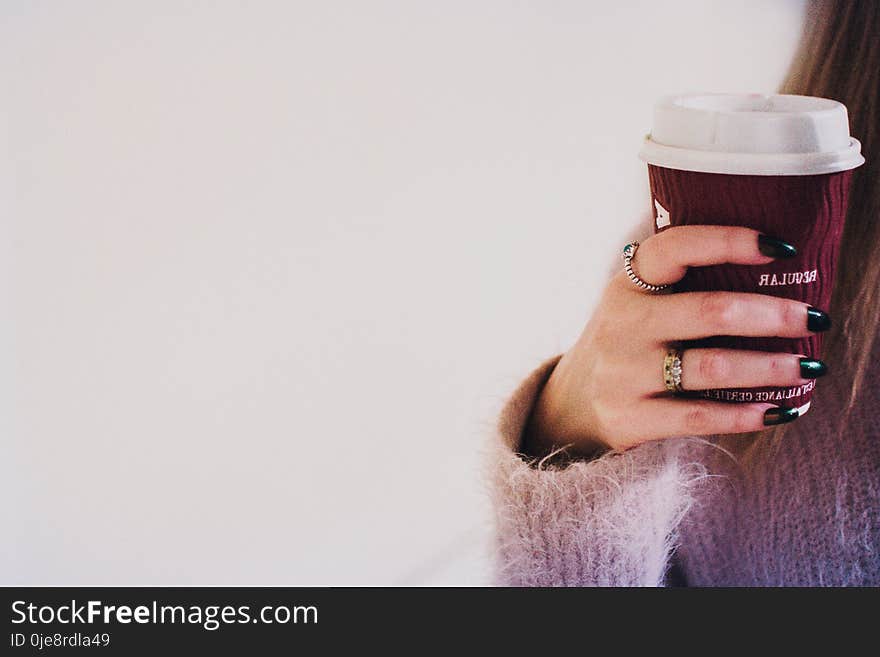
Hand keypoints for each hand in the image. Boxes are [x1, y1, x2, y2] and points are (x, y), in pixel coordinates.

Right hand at [524, 225, 829, 455]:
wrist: (571, 402)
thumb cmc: (625, 342)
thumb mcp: (635, 302)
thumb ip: (679, 285)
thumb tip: (773, 273)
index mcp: (627, 285)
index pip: (676, 248)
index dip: (729, 242)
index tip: (782, 248)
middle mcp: (622, 325)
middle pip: (710, 312)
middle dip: (772, 315)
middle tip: (815, 318)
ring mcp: (623, 373)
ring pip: (712, 367)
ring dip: (770, 367)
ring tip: (808, 366)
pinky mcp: (630, 417)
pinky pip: (699, 416)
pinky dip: (746, 414)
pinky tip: (778, 410)